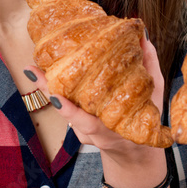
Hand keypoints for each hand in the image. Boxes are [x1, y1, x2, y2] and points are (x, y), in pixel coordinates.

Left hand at [23, 35, 166, 161]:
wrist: (134, 152)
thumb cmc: (143, 118)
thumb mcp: (154, 94)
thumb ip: (148, 65)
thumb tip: (142, 34)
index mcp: (112, 128)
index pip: (86, 122)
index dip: (69, 111)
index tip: (55, 96)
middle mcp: (92, 132)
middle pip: (65, 114)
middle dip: (49, 91)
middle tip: (34, 71)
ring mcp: (82, 132)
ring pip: (61, 110)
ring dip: (47, 89)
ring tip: (32, 70)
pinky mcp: (77, 129)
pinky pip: (64, 109)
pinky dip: (55, 93)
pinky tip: (43, 75)